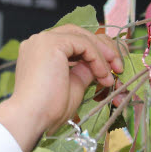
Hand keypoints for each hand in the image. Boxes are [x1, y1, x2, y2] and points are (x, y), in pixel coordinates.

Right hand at [0, 25, 121, 151]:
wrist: (32, 117)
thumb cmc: (47, 109)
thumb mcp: (73, 85)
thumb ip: (84, 70)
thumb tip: (99, 64)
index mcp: (40, 51)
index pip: (71, 41)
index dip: (94, 52)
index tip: (110, 70)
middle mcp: (39, 41)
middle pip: (78, 34)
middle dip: (102, 48)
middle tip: (118, 66)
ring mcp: (44, 40)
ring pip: (82, 36)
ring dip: (102, 53)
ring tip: (113, 72)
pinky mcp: (52, 43)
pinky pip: (84, 44)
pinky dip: (97, 58)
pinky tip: (103, 74)